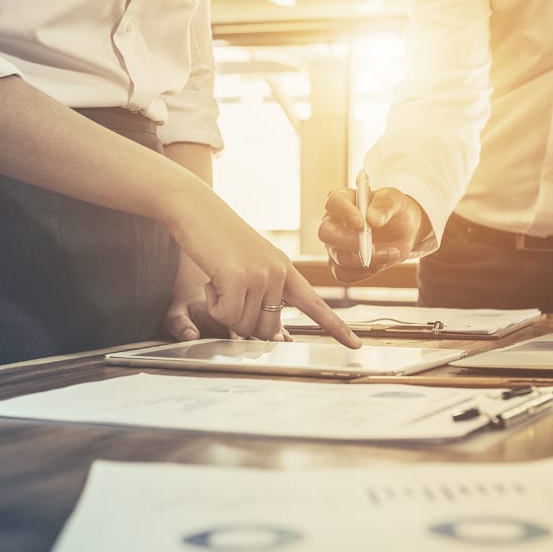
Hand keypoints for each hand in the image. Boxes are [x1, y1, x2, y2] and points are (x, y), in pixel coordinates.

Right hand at [162, 193, 360, 348]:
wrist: (196, 208)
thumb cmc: (218, 239)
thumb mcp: (250, 264)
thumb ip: (264, 293)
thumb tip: (270, 333)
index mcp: (285, 270)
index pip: (316, 305)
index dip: (336, 328)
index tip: (356, 345)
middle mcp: (278, 273)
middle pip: (267, 331)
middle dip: (244, 323)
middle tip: (229, 296)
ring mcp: (260, 275)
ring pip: (244, 325)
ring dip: (225, 311)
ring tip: (220, 281)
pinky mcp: (237, 278)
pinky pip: (225, 316)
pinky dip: (214, 305)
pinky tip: (211, 281)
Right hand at [318, 186, 427, 282]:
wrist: (405, 233)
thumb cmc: (396, 211)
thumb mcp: (397, 201)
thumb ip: (386, 204)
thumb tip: (373, 219)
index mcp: (344, 200)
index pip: (334, 203)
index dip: (344, 213)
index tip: (361, 223)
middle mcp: (334, 222)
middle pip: (326, 233)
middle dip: (348, 242)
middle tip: (372, 247)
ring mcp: (335, 245)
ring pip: (338, 257)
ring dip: (367, 260)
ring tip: (391, 253)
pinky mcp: (341, 264)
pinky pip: (343, 274)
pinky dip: (363, 273)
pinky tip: (380, 264)